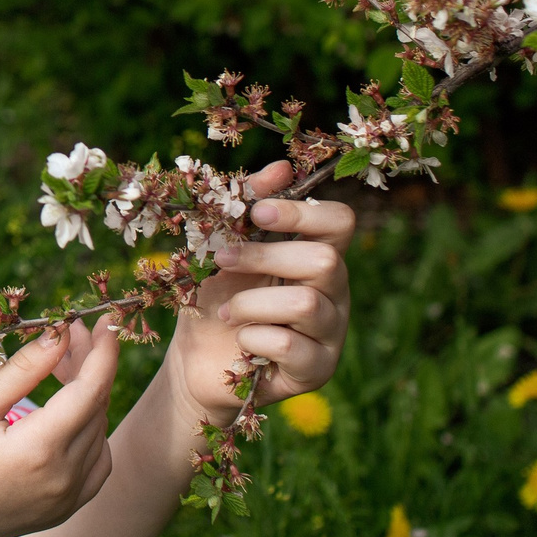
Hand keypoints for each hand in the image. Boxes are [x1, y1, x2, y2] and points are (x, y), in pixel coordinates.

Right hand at [0, 320, 120, 536]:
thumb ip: (21, 372)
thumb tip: (59, 336)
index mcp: (39, 452)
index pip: (90, 391)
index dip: (103, 352)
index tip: (106, 320)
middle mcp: (62, 482)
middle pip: (96, 410)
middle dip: (90, 367)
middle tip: (67, 333)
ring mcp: (63, 504)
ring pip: (99, 437)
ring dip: (90, 400)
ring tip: (62, 367)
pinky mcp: (57, 514)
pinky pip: (94, 468)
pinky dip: (92, 436)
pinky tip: (68, 416)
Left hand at [165, 161, 352, 423]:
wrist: (195, 361)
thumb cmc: (214, 296)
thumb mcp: (223, 247)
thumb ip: (247, 205)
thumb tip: (281, 167)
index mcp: (317, 255)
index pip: (340, 222)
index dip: (302, 213)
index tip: (256, 215)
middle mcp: (335, 292)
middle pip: (325, 261)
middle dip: (262, 257)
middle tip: (221, 261)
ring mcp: (331, 332)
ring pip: (307, 303)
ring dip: (250, 302)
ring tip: (226, 312)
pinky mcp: (318, 369)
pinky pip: (291, 344)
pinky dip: (253, 337)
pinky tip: (242, 343)